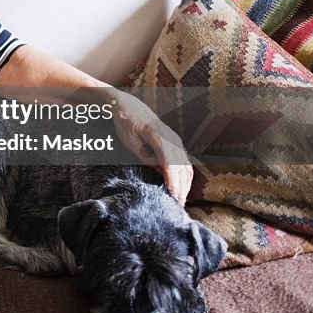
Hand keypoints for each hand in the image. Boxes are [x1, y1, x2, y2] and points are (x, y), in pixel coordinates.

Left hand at [111, 91, 192, 205]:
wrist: (129, 106)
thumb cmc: (125, 123)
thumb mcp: (129, 140)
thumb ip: (144, 155)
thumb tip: (157, 171)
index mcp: (158, 135)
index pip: (170, 161)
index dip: (172, 180)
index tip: (171, 195)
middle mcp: (171, 137)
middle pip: (181, 167)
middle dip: (180, 188)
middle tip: (176, 206)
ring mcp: (176, 140)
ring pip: (186, 166)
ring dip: (185, 185)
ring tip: (179, 202)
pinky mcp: (176, 144)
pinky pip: (185, 164)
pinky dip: (185, 178)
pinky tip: (181, 190)